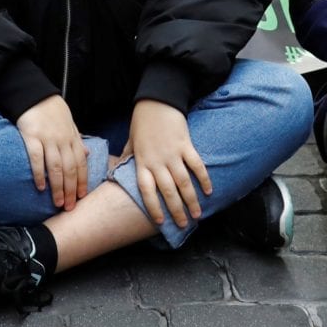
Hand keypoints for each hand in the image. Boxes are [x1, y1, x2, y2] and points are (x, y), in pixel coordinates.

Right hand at [16, 95, 88, 209]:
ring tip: (58, 203)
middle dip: (71, 190)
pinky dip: (39, 174)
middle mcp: (62, 140)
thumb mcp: (70, 123)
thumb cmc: (52, 110)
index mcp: (72, 138)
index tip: (82, 196)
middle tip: (70, 207)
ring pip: (55, 167)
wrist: (35, 94)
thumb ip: (77, 140)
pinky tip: (41, 187)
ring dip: (58, 187)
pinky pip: (36, 158)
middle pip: (70, 169)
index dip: (82, 181)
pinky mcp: (31, 137)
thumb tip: (86, 154)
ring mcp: (47, 139)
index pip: (81, 163)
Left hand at [128, 100, 211, 228]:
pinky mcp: (186, 145)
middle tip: (184, 225)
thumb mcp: (131, 141)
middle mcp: (157, 162)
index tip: (160, 222)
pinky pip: (196, 165)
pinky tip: (209, 191)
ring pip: (184, 182)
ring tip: (197, 215)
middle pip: (168, 192)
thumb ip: (127, 158)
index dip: (153, 207)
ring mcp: (173, 154)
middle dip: (176, 211)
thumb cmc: (142, 122)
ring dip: (191, 200)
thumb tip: (117, 171)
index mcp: (142, 162)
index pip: (146, 191)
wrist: (156, 101)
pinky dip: (203, 179)